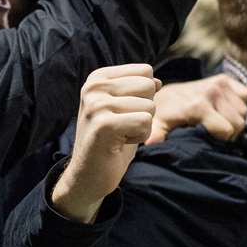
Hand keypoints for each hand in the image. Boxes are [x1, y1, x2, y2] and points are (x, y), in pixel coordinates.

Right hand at [51, 64, 158, 222]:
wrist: (88, 175)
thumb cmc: (110, 142)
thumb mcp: (125, 110)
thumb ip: (139, 92)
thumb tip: (157, 81)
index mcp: (97, 78)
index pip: (145, 71)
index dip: (143, 96)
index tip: (123, 113)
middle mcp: (93, 87)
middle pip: (149, 86)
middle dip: (144, 110)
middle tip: (122, 126)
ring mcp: (96, 105)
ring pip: (149, 106)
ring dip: (142, 127)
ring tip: (119, 136)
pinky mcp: (103, 124)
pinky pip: (145, 122)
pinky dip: (139, 137)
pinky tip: (119, 144)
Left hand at [147, 74, 246, 143]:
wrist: (161, 92)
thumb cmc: (163, 114)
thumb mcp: (158, 126)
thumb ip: (156, 135)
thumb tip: (150, 143)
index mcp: (198, 106)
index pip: (227, 131)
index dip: (222, 140)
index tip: (212, 140)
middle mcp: (212, 92)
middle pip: (238, 122)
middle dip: (231, 131)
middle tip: (217, 132)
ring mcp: (219, 84)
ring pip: (244, 110)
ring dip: (235, 118)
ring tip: (219, 120)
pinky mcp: (224, 78)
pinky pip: (246, 95)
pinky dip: (240, 104)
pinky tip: (225, 108)